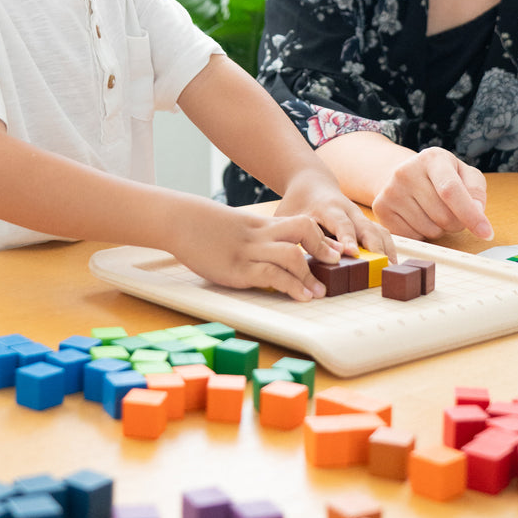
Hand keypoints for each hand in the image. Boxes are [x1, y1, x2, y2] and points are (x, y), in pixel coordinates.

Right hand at [169, 204, 349, 300]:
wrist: (180, 221)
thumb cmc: (207, 227)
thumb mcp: (236, 226)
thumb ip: (257, 236)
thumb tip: (275, 252)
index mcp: (261, 224)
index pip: (301, 224)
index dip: (322, 238)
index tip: (336, 251)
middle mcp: (260, 235)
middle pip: (303, 230)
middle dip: (323, 247)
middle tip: (336, 264)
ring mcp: (249, 251)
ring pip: (291, 255)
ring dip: (309, 275)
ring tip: (319, 292)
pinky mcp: (237, 269)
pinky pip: (270, 275)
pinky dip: (291, 286)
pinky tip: (301, 296)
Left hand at [274, 169, 394, 259]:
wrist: (312, 185)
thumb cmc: (300, 205)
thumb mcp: (292, 218)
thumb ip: (301, 236)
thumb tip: (310, 260)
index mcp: (328, 208)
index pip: (341, 223)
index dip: (347, 238)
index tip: (352, 252)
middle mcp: (349, 211)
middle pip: (366, 228)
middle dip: (374, 247)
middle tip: (380, 267)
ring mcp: (360, 217)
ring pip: (378, 231)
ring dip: (386, 250)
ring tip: (389, 271)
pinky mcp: (367, 223)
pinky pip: (382, 234)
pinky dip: (388, 249)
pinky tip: (391, 265)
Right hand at [371, 147, 493, 240]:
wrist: (404, 175)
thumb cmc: (441, 177)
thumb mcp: (464, 174)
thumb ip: (476, 191)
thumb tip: (476, 212)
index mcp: (432, 158)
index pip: (451, 190)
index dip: (471, 214)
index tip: (486, 233)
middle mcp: (406, 171)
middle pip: (443, 216)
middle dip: (457, 223)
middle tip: (453, 213)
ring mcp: (390, 190)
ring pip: (429, 230)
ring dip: (440, 229)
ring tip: (433, 213)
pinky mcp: (381, 209)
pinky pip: (413, 237)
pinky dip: (422, 235)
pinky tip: (419, 219)